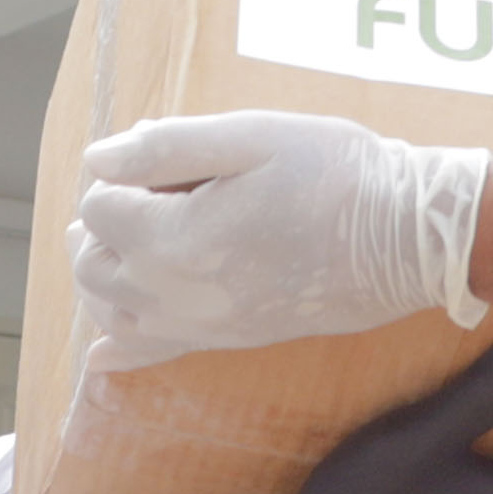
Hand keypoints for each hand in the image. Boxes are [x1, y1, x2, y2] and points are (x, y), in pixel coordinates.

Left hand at [75, 109, 484, 368]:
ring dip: (107, 271)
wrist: (401, 241)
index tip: (172, 159)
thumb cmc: (332, 176)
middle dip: (106, 220)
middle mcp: (171, 295)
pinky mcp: (222, 342)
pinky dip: (116, 351)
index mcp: (171, 239)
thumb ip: (164, 147)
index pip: (98, 206)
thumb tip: (97, 161)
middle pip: (91, 261)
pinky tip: (100, 353)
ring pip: (109, 308)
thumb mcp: (250, 136)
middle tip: (154, 187)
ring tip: (137, 235)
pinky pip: (148, 357)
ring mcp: (196, 327)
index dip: (125, 172)